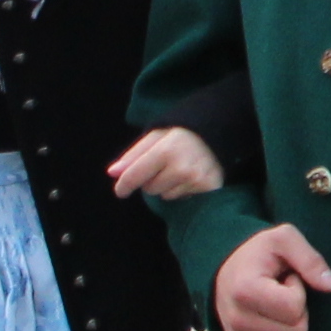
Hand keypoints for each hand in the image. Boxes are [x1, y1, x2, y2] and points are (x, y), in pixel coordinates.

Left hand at [107, 124, 224, 201]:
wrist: (218, 131)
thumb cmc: (181, 135)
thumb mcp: (155, 137)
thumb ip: (133, 155)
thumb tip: (112, 173)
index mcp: (165, 150)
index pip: (135, 176)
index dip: (123, 185)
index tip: (120, 191)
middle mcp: (181, 167)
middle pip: (149, 189)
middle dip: (152, 179)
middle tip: (165, 165)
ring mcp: (196, 179)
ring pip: (165, 195)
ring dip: (168, 186)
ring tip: (180, 169)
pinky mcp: (208, 187)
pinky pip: (182, 198)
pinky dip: (183, 190)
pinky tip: (190, 176)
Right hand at [212, 224, 330, 330]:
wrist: (226, 272)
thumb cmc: (258, 253)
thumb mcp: (284, 239)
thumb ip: (310, 259)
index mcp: (245, 291)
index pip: (294, 309)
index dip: (299, 290)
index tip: (286, 278)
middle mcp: (237, 321)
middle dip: (299, 311)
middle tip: (283, 293)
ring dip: (293, 327)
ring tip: (278, 306)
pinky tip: (274, 320)